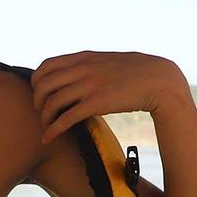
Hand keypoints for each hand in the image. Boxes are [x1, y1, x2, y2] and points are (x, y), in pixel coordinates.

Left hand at [30, 52, 191, 142]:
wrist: (160, 81)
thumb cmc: (137, 73)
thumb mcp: (108, 61)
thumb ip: (90, 66)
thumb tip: (77, 72)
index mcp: (84, 58)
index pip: (45, 66)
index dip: (36, 82)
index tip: (40, 95)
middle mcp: (82, 69)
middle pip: (43, 85)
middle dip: (36, 101)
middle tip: (40, 113)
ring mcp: (88, 85)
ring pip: (51, 102)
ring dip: (44, 118)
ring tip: (46, 128)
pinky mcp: (96, 103)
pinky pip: (65, 118)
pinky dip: (53, 129)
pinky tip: (49, 138)